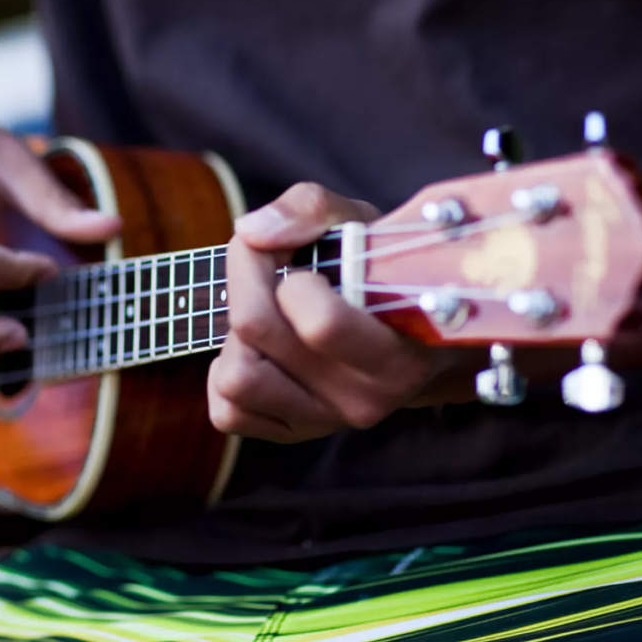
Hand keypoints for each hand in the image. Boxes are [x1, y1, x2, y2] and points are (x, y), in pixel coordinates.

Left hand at [208, 184, 473, 442]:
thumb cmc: (384, 272)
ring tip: (270, 314)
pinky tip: (260, 350)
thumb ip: (311, 209)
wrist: (414, 339)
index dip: (286, 269)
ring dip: (239, 335)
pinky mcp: (294, 433)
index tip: (298, 253)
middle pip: (256, 328)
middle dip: (248, 275)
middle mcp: (363, 398)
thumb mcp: (363, 224)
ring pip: (235, 378)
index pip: (319, 323)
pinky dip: (227, 375)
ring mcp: (327, 420)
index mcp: (396, 353)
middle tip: (268, 262)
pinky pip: (227, 412)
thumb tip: (251, 232)